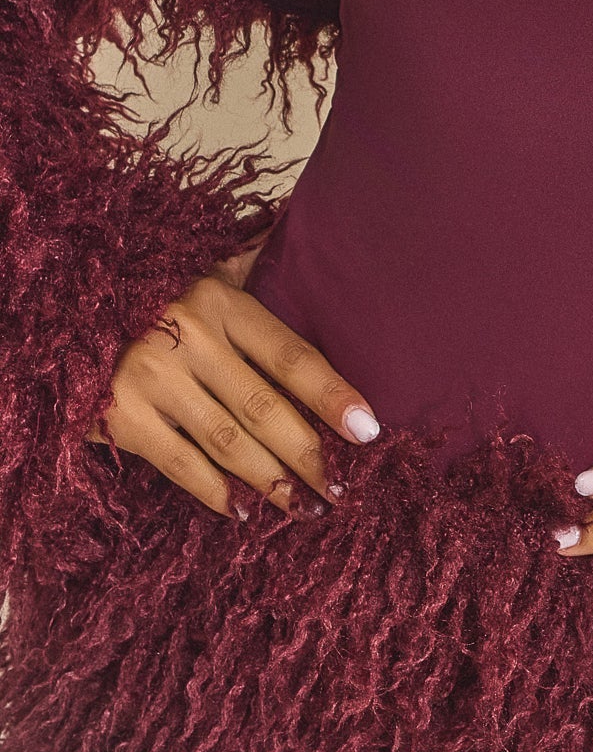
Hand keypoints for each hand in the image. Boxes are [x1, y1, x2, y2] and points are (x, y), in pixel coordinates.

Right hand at [84, 233, 381, 518]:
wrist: (66, 304)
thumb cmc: (156, 292)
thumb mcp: (208, 272)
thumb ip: (258, 267)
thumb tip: (312, 240)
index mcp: (221, 303)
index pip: (292, 356)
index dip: (332, 396)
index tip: (368, 430)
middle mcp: (189, 339)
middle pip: (264, 408)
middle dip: (309, 454)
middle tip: (342, 489)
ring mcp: (151, 379)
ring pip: (228, 442)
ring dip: (271, 481)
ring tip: (306, 508)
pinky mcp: (119, 416)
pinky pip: (179, 464)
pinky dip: (214, 492)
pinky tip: (244, 512)